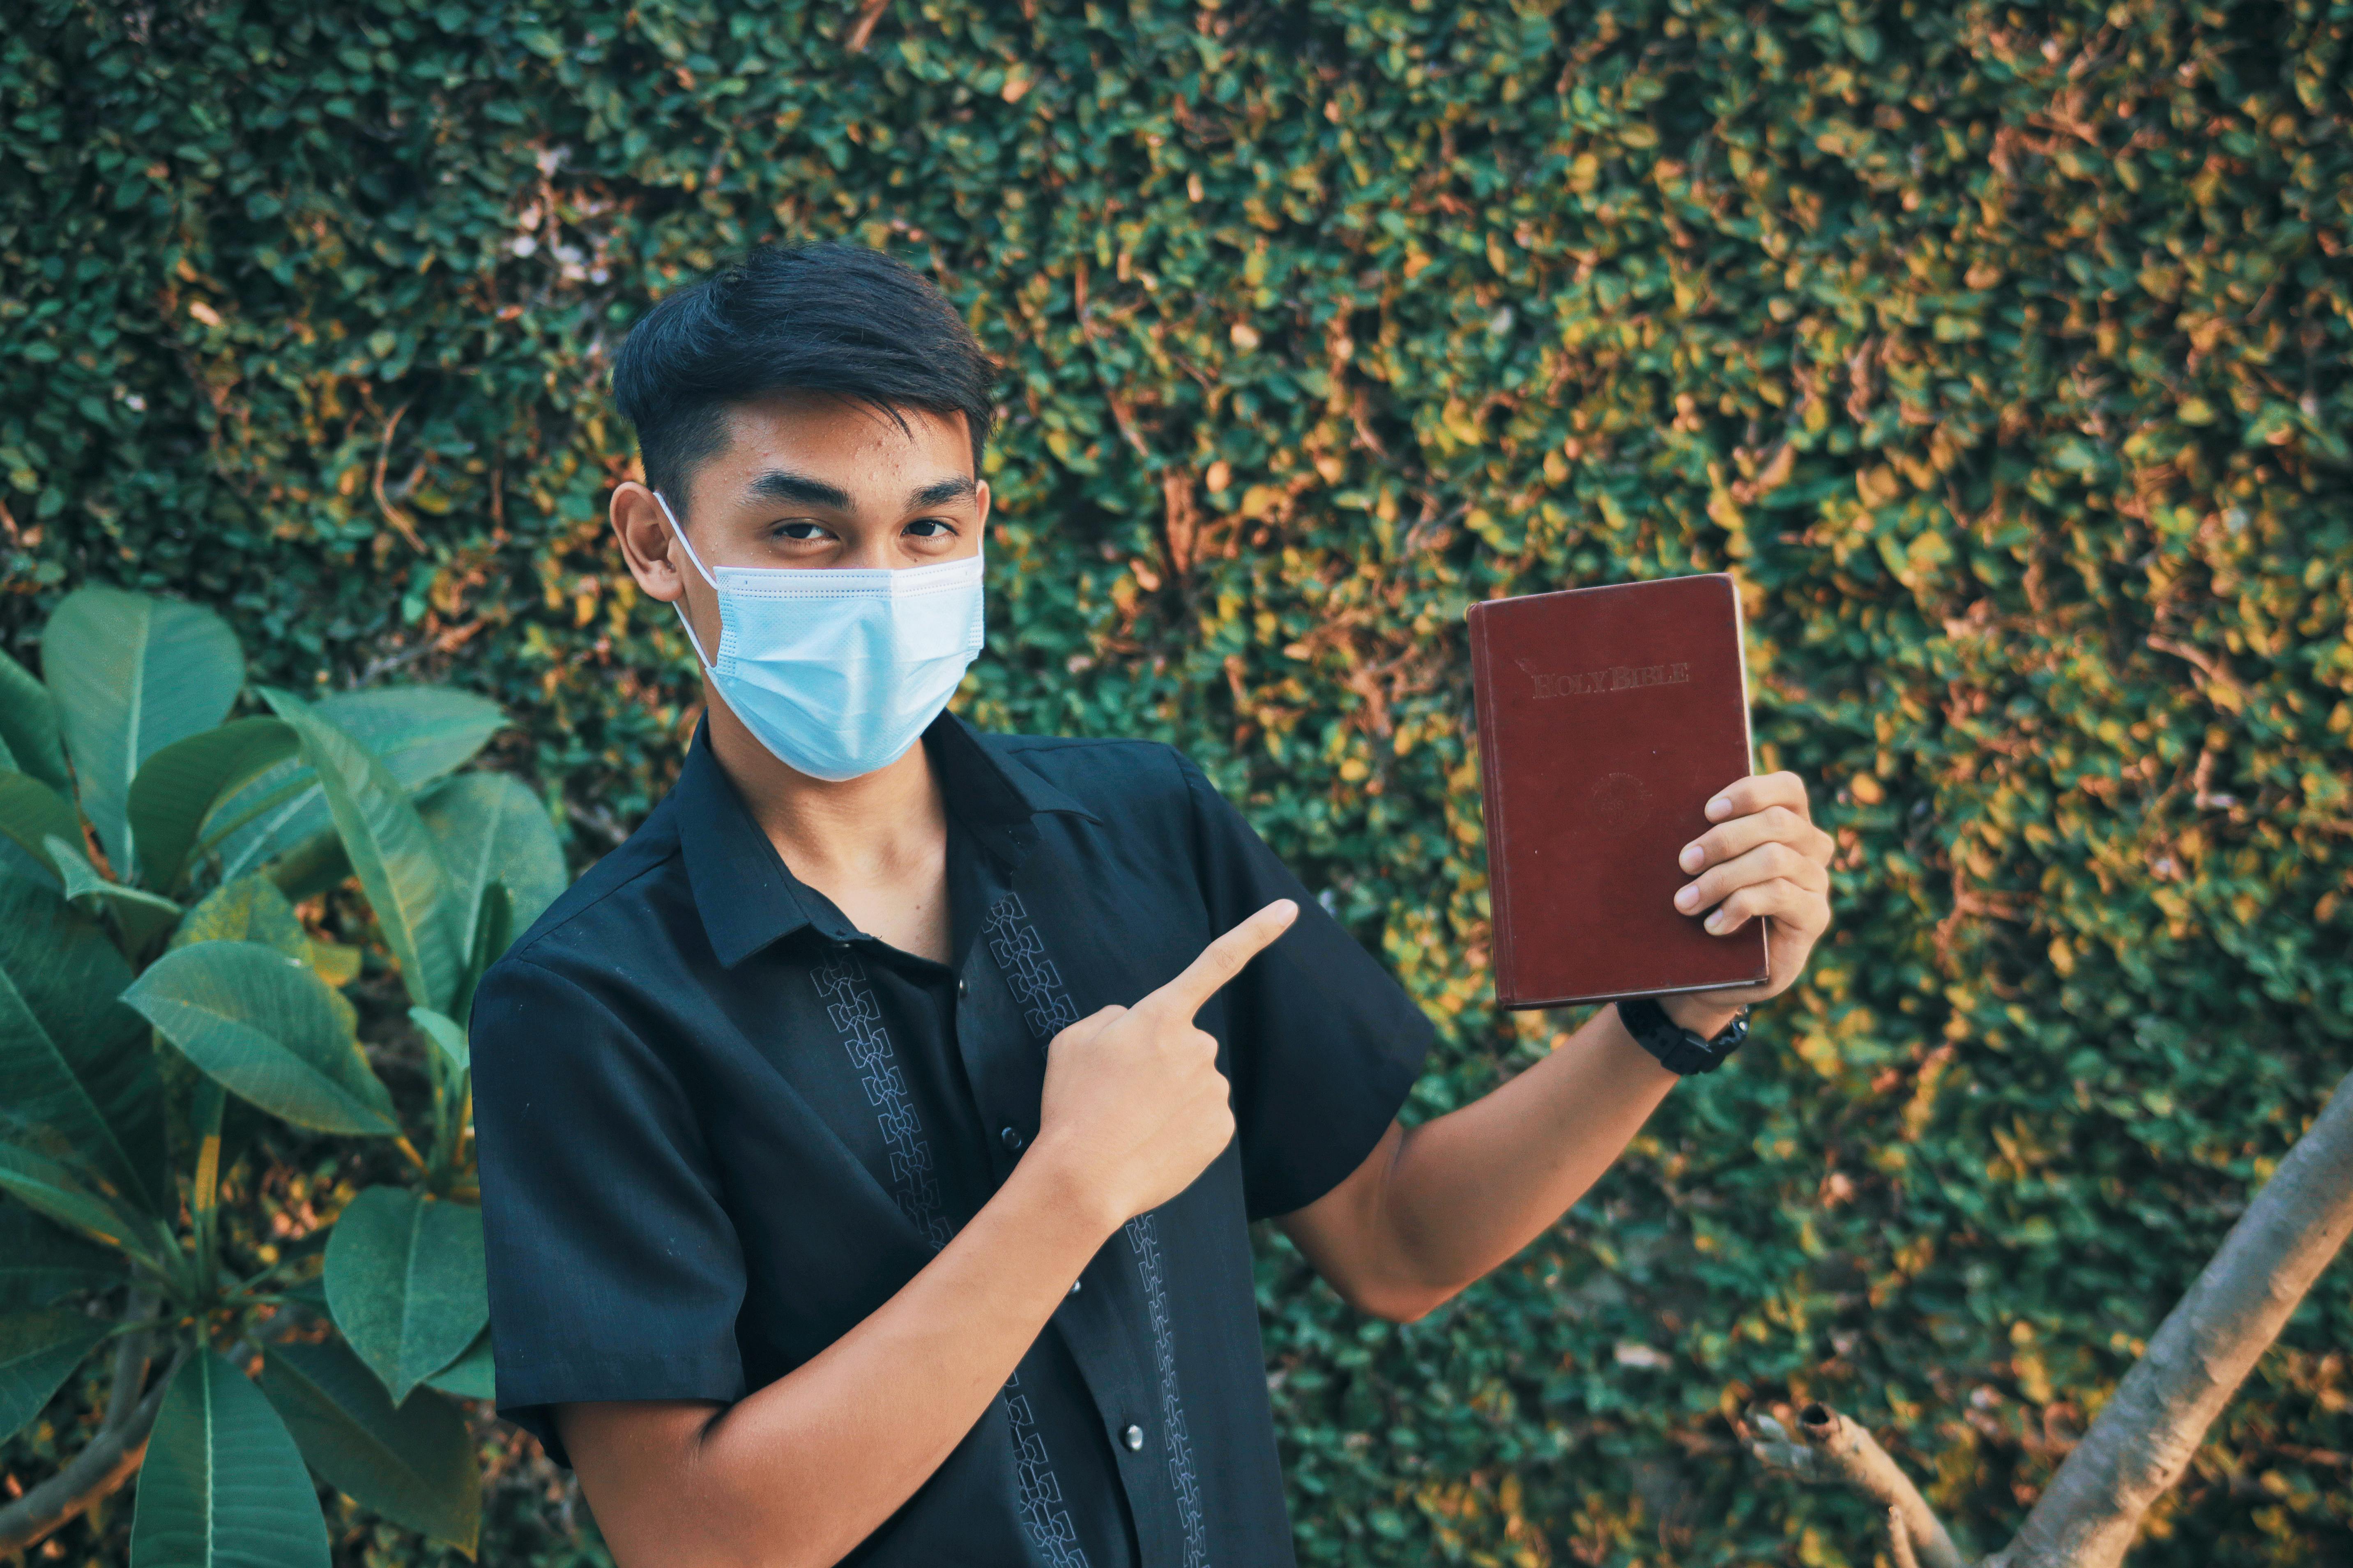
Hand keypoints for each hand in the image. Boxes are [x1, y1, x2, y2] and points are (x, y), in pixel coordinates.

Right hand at [1030, 899, 1298, 1233]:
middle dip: (1160, 1063)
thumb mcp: (1073, 1041)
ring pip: (1195, 1084)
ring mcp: (1214, 1089)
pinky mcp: (1222, 1131)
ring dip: (1169, 1099)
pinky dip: (1181, 1130)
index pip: (1218, 961)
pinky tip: (1152, 1144)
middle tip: (1120, 1094)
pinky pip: (1204, 1119)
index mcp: (1162, 1015)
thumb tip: (1135, 1023)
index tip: (1290, 909)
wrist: (1085, 1179)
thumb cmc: (1073, 1105)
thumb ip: (1113, 1018)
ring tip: (1130, 1124)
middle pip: (1185, 1044)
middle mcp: (1199, 1046)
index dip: (1257, 931)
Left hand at [1664, 771, 1832, 1025]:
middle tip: (1684, 862)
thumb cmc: (1708, 903)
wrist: (1719, 969)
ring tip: (1686, 901)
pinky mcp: (1814, 916)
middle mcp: (1812, 848)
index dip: (1750, 792)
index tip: (1707, 811)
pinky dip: (1737, 906)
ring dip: (1722, 877)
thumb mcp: (1708, 864)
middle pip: (1776, 823)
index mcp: (1790, 823)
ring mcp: (1816, 882)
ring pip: (1773, 859)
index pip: (1788, 788)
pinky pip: (1778, 895)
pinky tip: (1713, 925)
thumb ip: (1712, 834)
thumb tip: (1675, 809)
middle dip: (1723, 840)